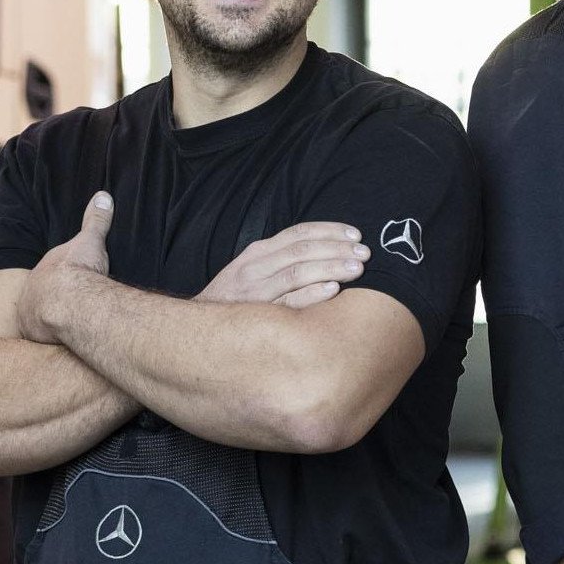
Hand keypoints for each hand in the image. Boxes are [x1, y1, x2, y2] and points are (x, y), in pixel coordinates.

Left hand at [17, 191, 112, 343]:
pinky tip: (62, 342)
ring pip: (37, 316)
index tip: (70, 281)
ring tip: (66, 326)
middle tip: (69, 305)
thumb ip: (96, 220)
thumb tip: (103, 196)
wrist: (67, 301)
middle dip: (50, 299)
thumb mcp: (90, 240)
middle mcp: (29, 292)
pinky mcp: (34, 335)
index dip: (60, 276)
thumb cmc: (79, 270)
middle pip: (39, 295)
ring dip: (48, 320)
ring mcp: (29, 314)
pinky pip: (42, 336)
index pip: (49, 272)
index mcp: (42, 270)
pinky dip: (51, 338)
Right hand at [197, 222, 369, 308]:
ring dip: (331, 268)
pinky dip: (311, 295)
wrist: (198, 332)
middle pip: (302, 250)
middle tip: (365, 253)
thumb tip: (327, 252)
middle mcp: (256, 268)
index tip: (356, 233)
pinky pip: (288, 304)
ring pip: (297, 273)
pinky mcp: (258, 317)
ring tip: (358, 269)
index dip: (330, 230)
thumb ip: (282, 260)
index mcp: (257, 253)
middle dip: (337, 249)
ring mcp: (256, 293)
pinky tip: (333, 291)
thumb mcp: (252, 271)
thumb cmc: (236, 300)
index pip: (298, 233)